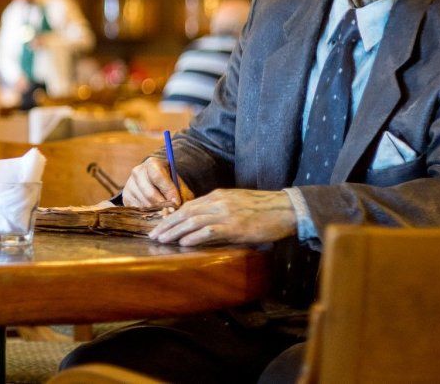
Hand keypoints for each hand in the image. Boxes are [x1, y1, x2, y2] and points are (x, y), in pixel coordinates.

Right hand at [122, 156, 193, 206]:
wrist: (156, 183)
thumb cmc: (170, 184)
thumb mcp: (179, 184)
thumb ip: (180, 194)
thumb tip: (176, 206)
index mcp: (152, 163)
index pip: (158, 177)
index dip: (168, 191)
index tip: (177, 202)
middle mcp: (137, 172)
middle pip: (150, 193)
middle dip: (163, 205)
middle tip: (172, 211)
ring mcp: (129, 184)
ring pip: (144, 204)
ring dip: (157, 211)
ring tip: (165, 211)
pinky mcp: (126, 196)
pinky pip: (138, 210)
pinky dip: (148, 213)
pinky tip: (155, 211)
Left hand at [149, 189, 296, 246]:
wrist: (286, 208)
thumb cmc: (263, 209)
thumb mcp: (236, 204)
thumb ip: (219, 210)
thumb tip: (202, 224)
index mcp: (217, 196)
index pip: (188, 206)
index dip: (172, 216)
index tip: (160, 225)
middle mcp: (218, 202)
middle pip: (186, 212)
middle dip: (167, 224)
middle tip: (153, 235)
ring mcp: (226, 214)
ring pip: (193, 221)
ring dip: (175, 231)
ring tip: (162, 240)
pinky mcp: (235, 226)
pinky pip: (210, 230)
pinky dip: (195, 237)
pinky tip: (183, 243)